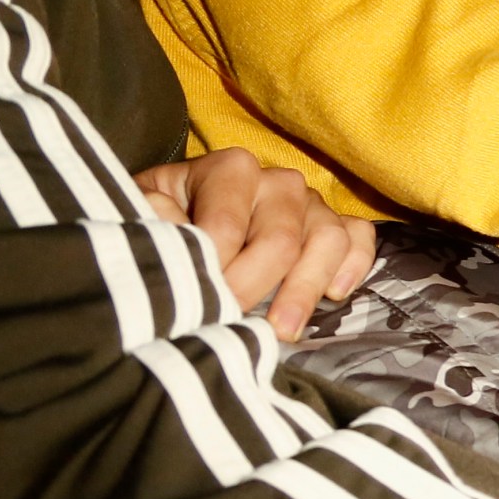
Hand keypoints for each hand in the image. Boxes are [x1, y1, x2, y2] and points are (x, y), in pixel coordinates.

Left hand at [133, 150, 375, 340]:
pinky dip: (354, 264)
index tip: (192, 304)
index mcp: (230, 169)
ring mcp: (310, 203)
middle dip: (253, 288)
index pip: (227, 227)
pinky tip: (334, 294)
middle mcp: (277, 181)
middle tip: (226, 322)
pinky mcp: (334, 224)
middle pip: (281, 239)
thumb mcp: (139, 208)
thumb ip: (151, 216)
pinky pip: (359, 238)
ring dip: (306, 289)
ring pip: (328, 239)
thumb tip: (175, 230)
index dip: (211, 272)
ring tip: (282, 330)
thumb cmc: (162, 219)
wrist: (181, 220)